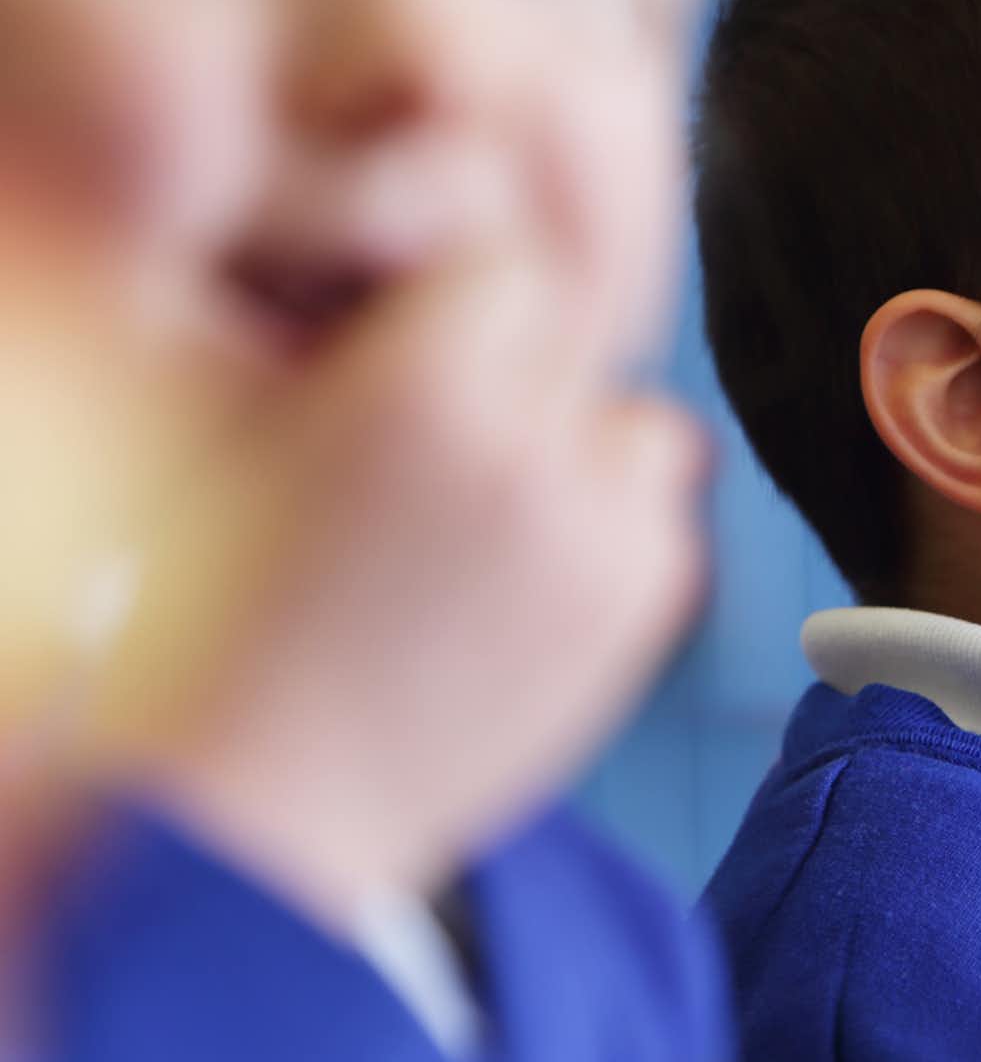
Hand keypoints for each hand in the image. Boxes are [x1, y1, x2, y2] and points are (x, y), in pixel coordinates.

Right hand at [104, 235, 705, 934]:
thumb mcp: (271, 437)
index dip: (467, 310)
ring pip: (642, 427)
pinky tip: (521, 596)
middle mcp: (527, 448)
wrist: (273, 793)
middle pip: (580, 344)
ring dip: (590, 457)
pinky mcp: (647, 602)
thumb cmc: (238, 614)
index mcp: (416, 389)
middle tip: (451, 459)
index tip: (427, 359)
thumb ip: (386, 351)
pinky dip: (613, 541)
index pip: (506, 269)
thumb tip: (486, 287)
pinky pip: (661, 521)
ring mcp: (602, 530)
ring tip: (494, 529)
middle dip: (524, 381)